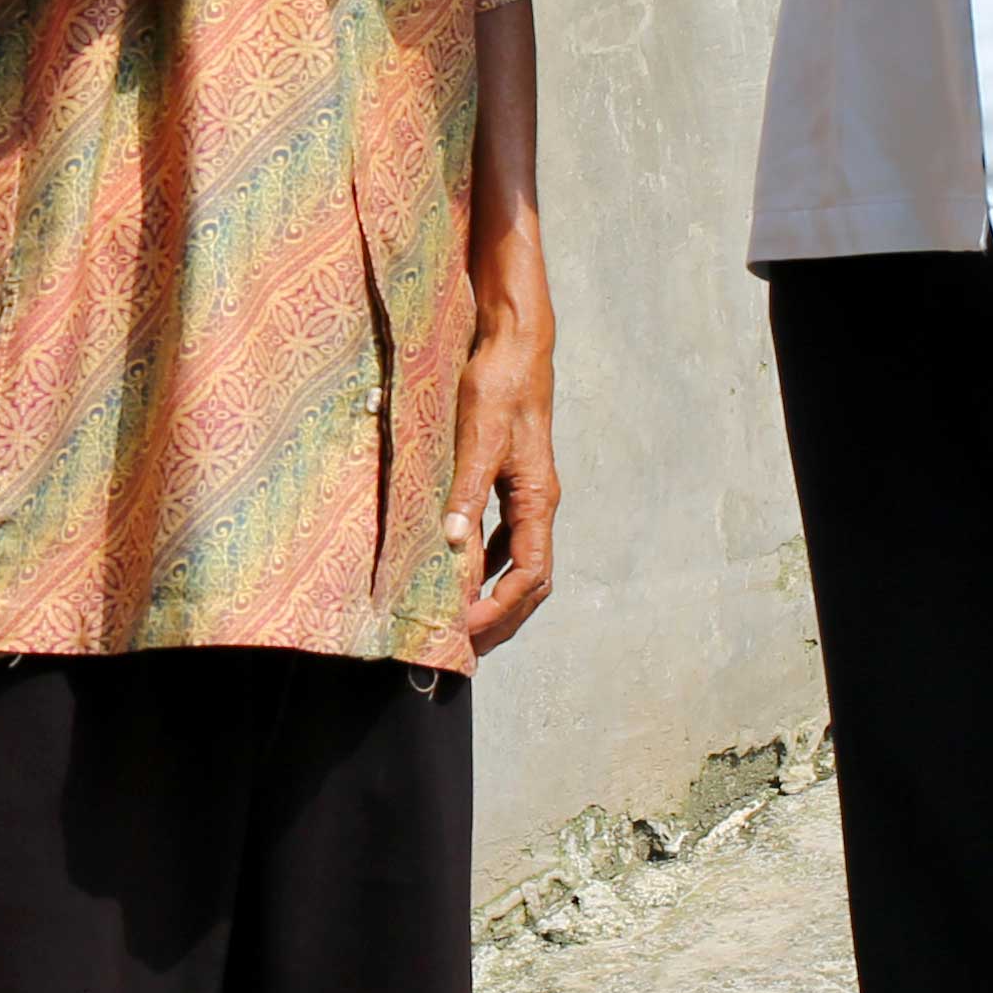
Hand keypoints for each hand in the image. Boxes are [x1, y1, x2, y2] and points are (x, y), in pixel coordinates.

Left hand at [446, 294, 559, 651]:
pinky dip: (485, 564)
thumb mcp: (478, 438)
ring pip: (518, 564)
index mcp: (537, 499)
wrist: (514, 342)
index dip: (498, 610)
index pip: (529, 577)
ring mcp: (527, 494)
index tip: (464, 631)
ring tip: (461, 623)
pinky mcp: (511, 480)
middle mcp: (538, 503)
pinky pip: (504, 538)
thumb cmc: (499, 385)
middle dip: (499, 620)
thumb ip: (466, 492)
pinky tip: (459, 569)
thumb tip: (453, 546)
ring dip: (493, 597)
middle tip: (462, 649)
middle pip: (529, 582)